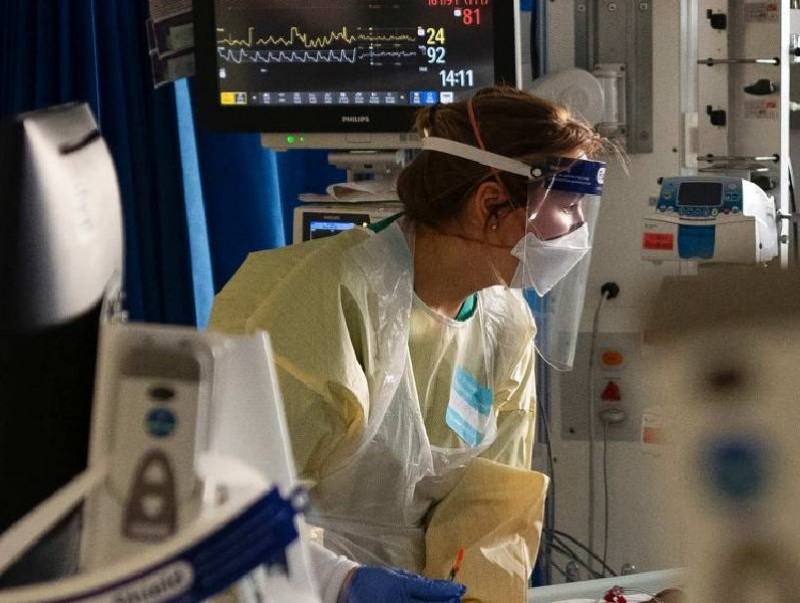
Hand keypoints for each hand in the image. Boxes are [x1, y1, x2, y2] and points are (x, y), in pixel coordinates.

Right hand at [338, 566, 465, 602]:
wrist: (350, 590)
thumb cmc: (376, 579)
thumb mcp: (399, 575)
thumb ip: (419, 583)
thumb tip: (439, 587)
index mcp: (404, 587)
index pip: (433, 591)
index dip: (450, 591)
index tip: (461, 589)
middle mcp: (402, 601)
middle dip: (448, 602)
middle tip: (456, 599)